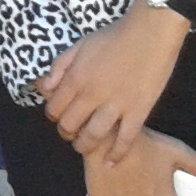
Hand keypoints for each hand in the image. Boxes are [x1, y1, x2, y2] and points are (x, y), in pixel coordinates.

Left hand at [40, 5, 186, 163]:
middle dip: (66, 133)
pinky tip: (111, 162)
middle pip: (70, 126)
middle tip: (70, 133)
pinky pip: (125, 140)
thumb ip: (59, 67)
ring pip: (93, 137)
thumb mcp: (79, 45)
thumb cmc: (113, 36)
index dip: (53, 116)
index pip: (54, 109)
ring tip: (84, 147)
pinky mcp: (139, 111)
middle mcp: (92, 95)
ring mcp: (116, 105)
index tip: (59, 116)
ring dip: (85, 147)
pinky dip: (116, 155)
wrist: (149, 33)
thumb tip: (45, 89)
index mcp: (75, 78)